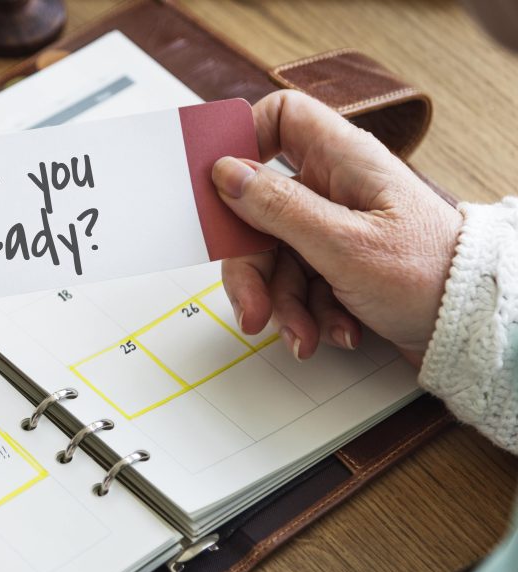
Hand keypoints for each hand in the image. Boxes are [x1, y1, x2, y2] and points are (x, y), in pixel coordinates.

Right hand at [211, 90, 462, 365]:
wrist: (471, 330)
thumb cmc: (430, 277)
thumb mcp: (343, 245)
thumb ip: (278, 207)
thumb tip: (226, 172)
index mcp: (343, 161)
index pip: (279, 118)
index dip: (243, 142)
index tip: (219, 187)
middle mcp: (335, 187)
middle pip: (260, 208)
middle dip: (253, 268)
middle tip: (252, 308)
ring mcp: (335, 226)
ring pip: (275, 255)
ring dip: (283, 304)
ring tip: (306, 335)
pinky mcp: (338, 263)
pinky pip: (298, 282)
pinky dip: (308, 314)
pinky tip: (334, 332)